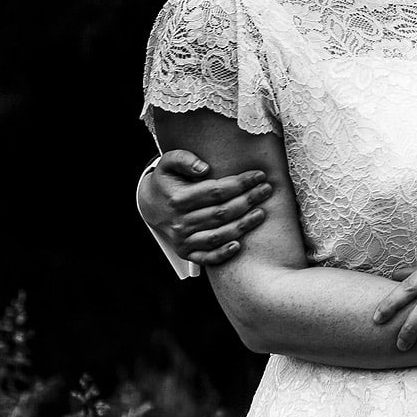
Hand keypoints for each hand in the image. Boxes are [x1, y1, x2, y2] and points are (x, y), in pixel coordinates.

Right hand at [142, 151, 271, 264]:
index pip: (216, 191)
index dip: (240, 183)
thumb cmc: (167, 180)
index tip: (259, 175)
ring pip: (218, 235)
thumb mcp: (167, 162)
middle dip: (248, 200)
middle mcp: (180, 222)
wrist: (150, 204)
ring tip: (262, 212)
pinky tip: (238, 245)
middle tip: (266, 190)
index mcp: (178, 199)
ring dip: (243, 225)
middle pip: (221, 213)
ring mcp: (182, 239)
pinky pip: (206, 257)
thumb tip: (204, 168)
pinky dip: (222, 253)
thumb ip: (183, 159)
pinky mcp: (186, 252)